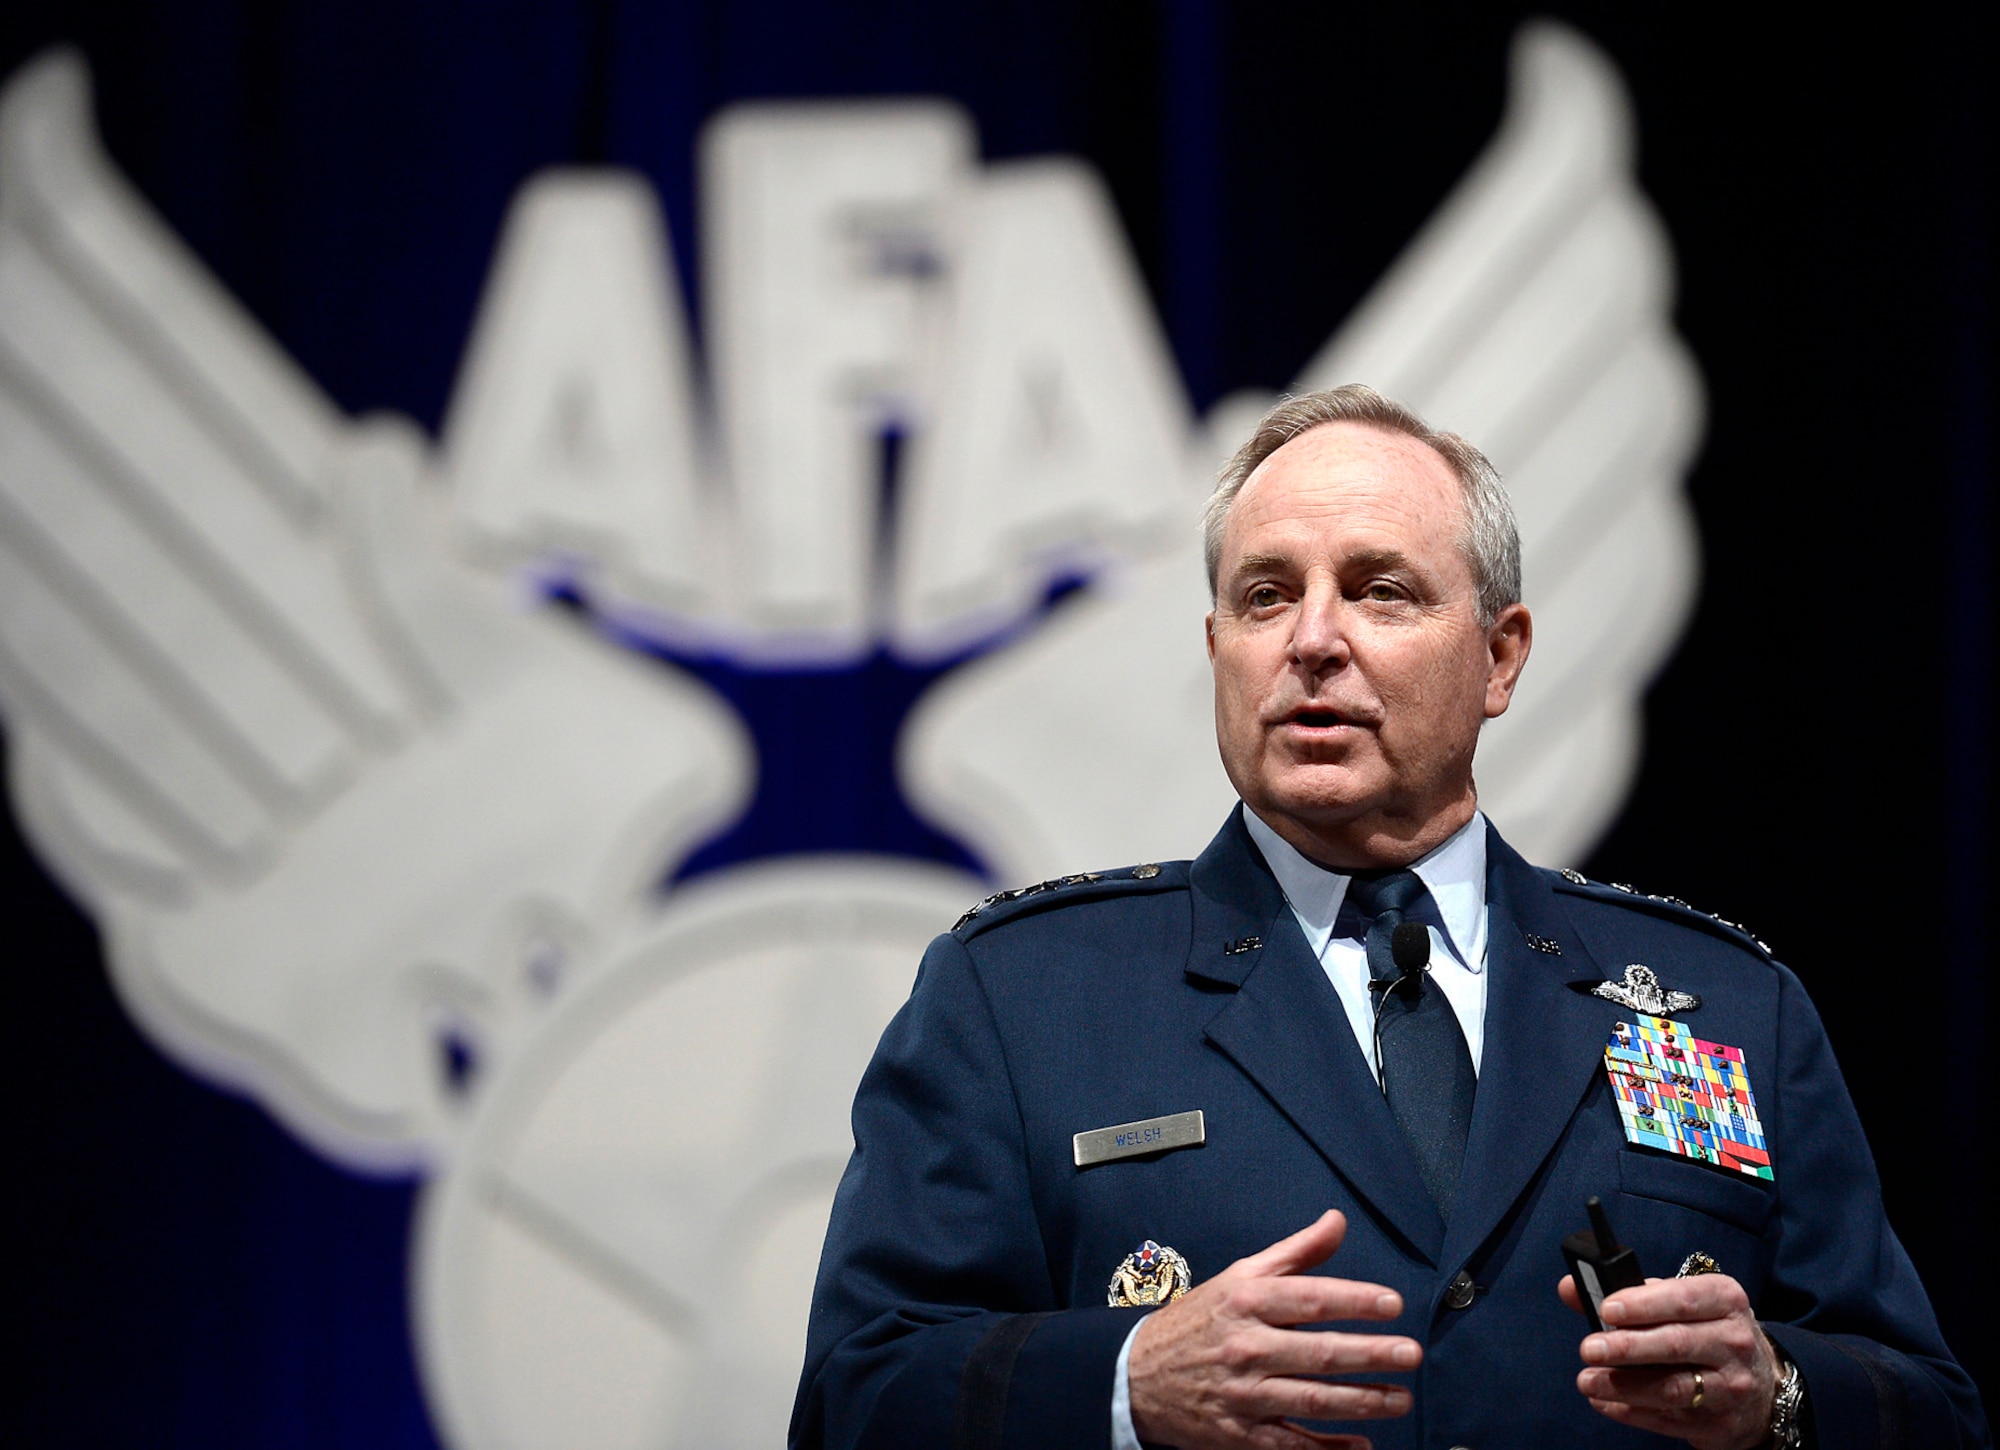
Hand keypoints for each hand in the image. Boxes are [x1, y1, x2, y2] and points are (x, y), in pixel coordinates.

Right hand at [1128, 1210, 1418, 1448]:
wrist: (1137, 1374)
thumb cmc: (1199, 1320)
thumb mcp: (1240, 1276)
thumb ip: (1295, 1253)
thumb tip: (1337, 1221)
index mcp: (1247, 1301)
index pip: (1309, 1299)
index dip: (1354, 1300)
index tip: (1393, 1304)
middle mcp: (1246, 1346)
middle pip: (1319, 1353)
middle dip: (1370, 1354)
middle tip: (1411, 1353)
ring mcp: (1244, 1394)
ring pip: (1312, 1400)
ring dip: (1363, 1402)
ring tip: (1401, 1398)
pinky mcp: (1240, 1434)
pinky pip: (1291, 1444)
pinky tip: (1361, 1446)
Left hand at [1559, 1272, 1780, 1449]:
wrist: (1761, 1386)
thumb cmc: (1706, 1331)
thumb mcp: (1681, 1303)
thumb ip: (1627, 1293)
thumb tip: (1570, 1288)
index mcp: (1725, 1301)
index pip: (1684, 1299)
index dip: (1644, 1304)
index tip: (1607, 1309)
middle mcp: (1734, 1342)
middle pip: (1677, 1344)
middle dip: (1628, 1346)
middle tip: (1589, 1348)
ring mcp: (1730, 1387)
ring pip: (1673, 1388)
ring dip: (1624, 1385)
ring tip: (1587, 1380)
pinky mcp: (1719, 1423)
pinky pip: (1669, 1420)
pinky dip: (1632, 1412)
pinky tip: (1605, 1403)